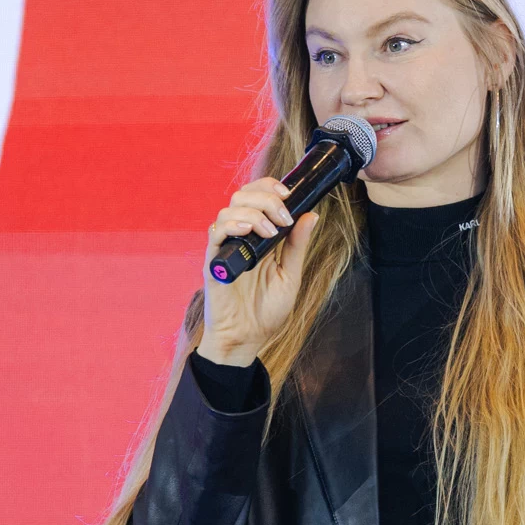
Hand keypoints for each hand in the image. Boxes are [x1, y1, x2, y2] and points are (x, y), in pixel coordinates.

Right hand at [199, 176, 317, 365]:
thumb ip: (297, 245)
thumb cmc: (266, 310)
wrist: (248, 337)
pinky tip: (247, 231)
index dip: (270, 187)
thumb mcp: (290, 275)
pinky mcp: (213, 261)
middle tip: (283, 217)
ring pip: (229, 210)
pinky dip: (231, 225)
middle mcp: (240, 237)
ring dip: (254, 213)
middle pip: (242, 196)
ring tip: (272, 232)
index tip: (289, 194)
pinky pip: (215, 233)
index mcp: (258, 236)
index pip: (257, 197)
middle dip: (266, 198)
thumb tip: (311, 215)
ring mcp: (225, 247)